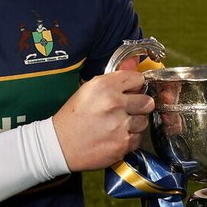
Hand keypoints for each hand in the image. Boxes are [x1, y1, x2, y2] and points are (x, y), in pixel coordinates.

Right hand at [52, 56, 155, 170]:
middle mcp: (114, 102)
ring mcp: (120, 124)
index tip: (129, 92)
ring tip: (116, 126)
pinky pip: (137, 138)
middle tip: (126, 111)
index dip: (134, 87)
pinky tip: (114, 138)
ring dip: (133, 124)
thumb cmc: (73, 116)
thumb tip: (135, 61)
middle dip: (139, 106)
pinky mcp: (122, 144)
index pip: (138, 79)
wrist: (60, 145)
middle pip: (146, 101)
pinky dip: (128, 139)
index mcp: (104, 85)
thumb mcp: (89, 90)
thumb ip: (115, 78)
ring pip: (143, 121)